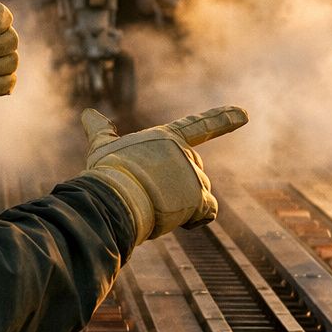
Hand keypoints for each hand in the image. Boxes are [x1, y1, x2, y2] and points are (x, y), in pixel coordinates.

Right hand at [80, 105, 248, 243]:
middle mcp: (186, 153)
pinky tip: (177, 219)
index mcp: (167, 138)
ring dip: (179, 206)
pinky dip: (195, 219)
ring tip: (154, 205)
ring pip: (198, 196)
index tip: (245, 114)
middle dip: (175, 190)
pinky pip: (207, 211)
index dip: (223, 118)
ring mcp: (194, 174)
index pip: (199, 125)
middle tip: (147, 194)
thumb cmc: (107, 173)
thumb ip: (100, 131)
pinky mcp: (200, 196)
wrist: (115, 197)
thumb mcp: (103, 148)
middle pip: (192, 175)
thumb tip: (86, 112)